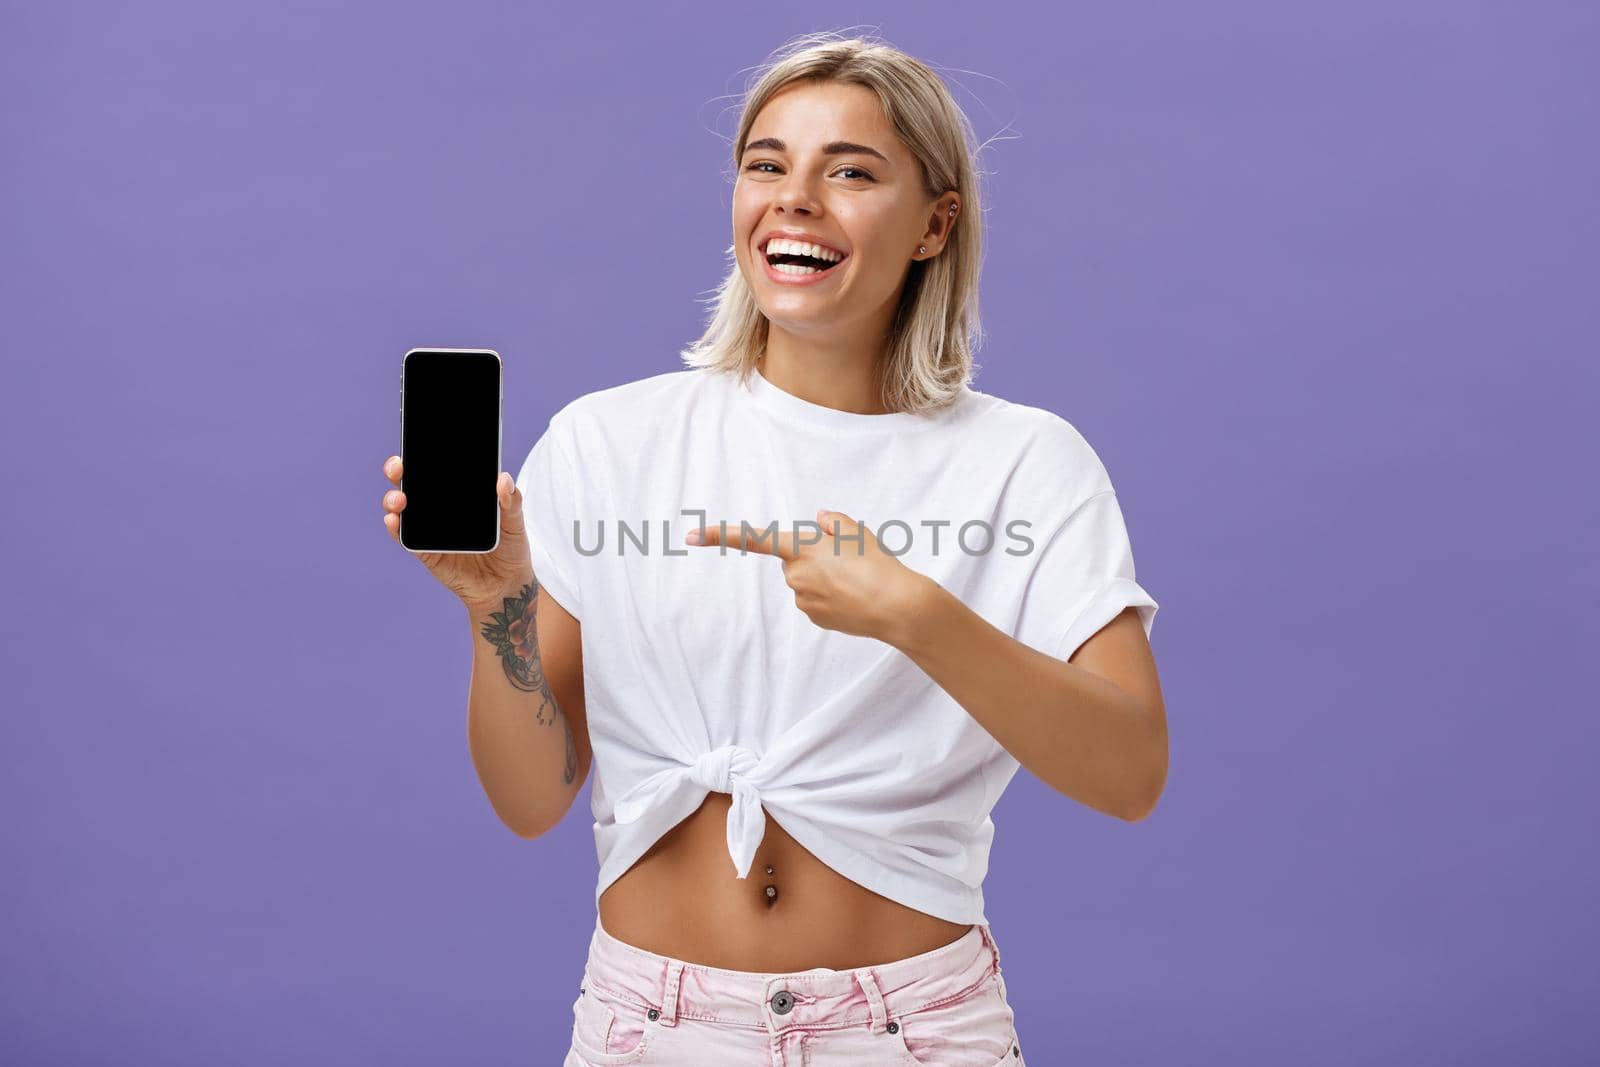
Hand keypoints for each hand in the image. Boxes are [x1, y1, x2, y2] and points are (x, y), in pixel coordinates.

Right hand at [380, 455, 533, 607]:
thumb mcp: (516, 523)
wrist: (506, 586)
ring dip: (393, 500)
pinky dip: (396, 528)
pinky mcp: (426, 551)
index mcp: (458, 494)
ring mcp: (429, 528)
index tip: (416, 441)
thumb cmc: (510, 549)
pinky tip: (395, 521)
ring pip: (403, 508)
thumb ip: (511, 502)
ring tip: (399, 500)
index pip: (435, 468)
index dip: (422, 453)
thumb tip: (503, 479)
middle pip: (411, 483)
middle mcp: (439, 507)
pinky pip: (406, 538)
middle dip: (398, 470)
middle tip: (398, 467)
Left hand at [685, 508, 933, 642]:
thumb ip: (832, 521)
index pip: (754, 539)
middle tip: (847, 559)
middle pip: (795, 561)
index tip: (689, 536)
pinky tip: (854, 597)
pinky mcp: (815, 618)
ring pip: (807, 582)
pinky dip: (833, 597)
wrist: (896, 605)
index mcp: (801, 548)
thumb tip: (819, 521)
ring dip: (825, 578)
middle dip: (813, 557)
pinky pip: (817, 601)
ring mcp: (803, 600)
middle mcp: (795, 575)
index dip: (720, 535)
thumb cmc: (877, 563)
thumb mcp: (857, 530)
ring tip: (856, 579)